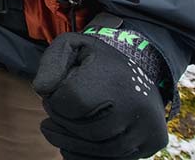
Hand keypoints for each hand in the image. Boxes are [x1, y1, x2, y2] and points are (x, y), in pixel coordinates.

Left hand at [31, 26, 169, 159]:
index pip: (74, 101)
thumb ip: (52, 63)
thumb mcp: (73, 46)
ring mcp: (150, 129)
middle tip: (51, 116)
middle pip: (88, 130)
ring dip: (70, 145)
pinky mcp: (152, 145)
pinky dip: (85, 157)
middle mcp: (140, 107)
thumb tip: (41, 90)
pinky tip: (68, 147)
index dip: (54, 102)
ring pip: (100, 150)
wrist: (138, 72)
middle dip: (62, 124)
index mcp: (118, 80)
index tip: (51, 96)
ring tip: (53, 133)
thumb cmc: (97, 61)